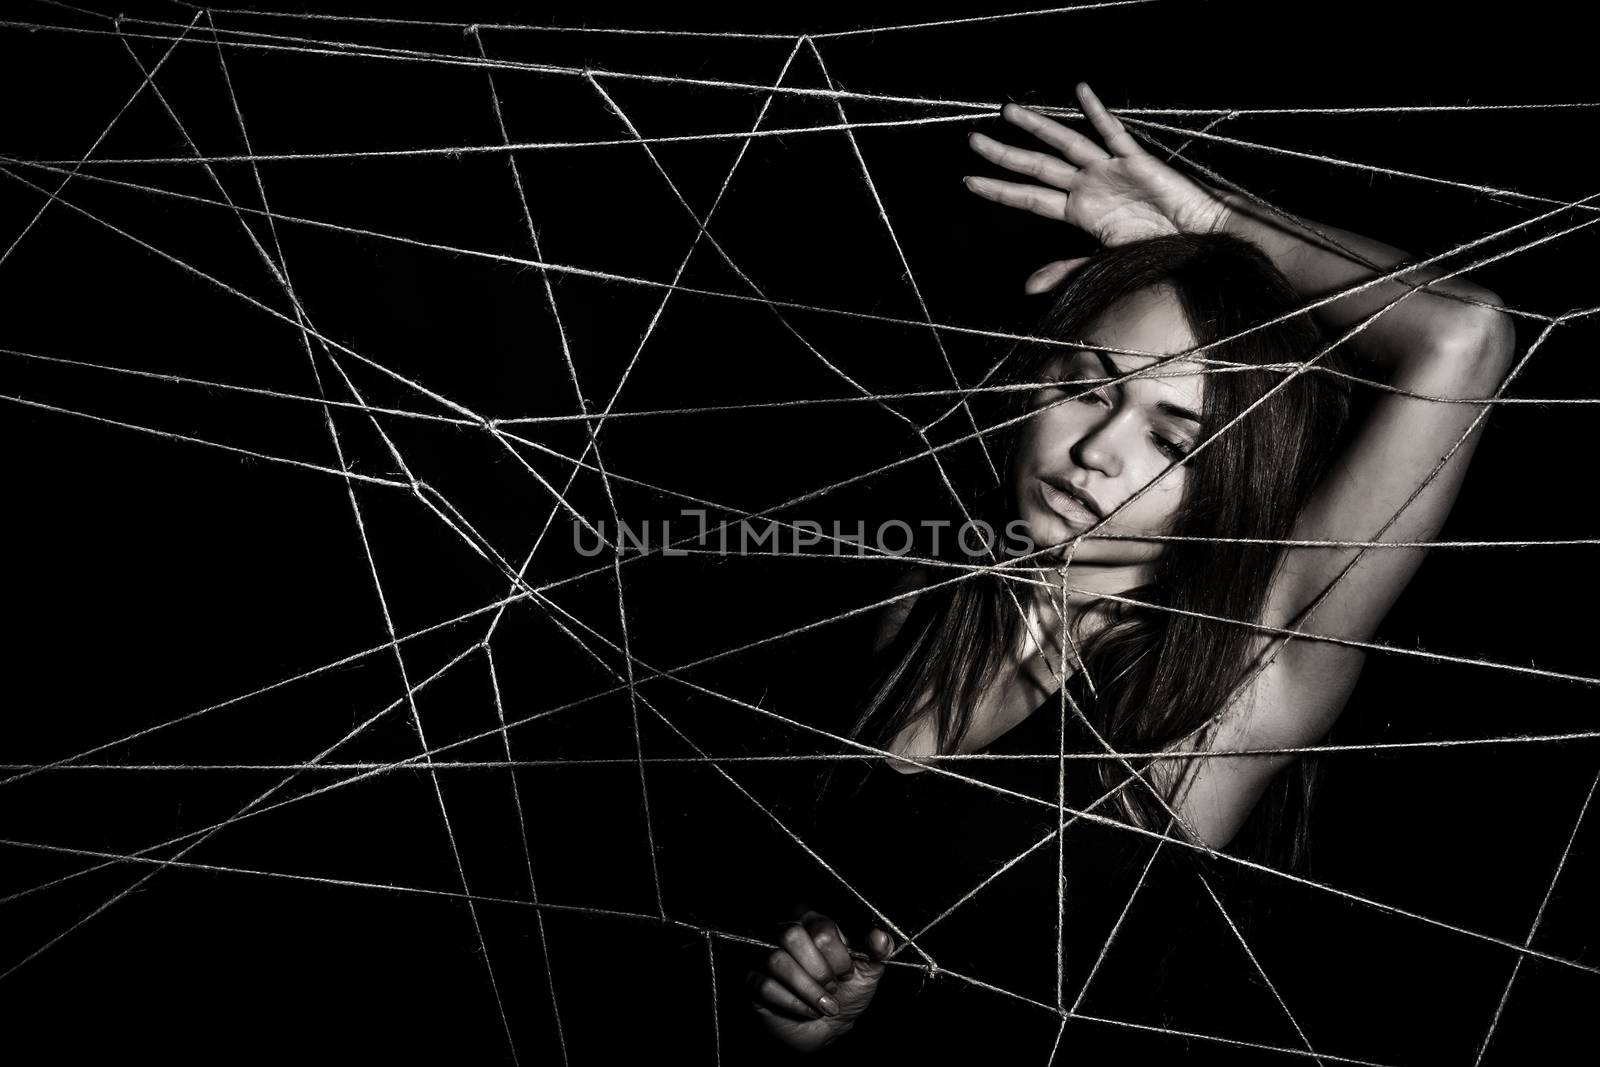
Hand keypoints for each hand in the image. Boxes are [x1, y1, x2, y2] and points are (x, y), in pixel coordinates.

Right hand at [746, 906, 895, 1052]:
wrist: (828, 1027)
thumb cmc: (846, 993)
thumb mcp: (868, 972)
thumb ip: (878, 952)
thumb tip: (881, 938)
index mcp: (814, 922)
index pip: (820, 925)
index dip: (838, 954)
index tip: (848, 972)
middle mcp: (785, 932)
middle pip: (791, 935)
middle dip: (819, 970)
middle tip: (833, 987)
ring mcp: (765, 955)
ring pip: (778, 961)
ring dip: (808, 990)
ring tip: (825, 1004)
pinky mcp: (753, 980)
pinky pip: (766, 986)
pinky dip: (794, 1004)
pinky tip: (808, 1012)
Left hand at [965, 81, 1232, 292]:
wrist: (1195, 244)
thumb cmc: (1154, 253)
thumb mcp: (1104, 265)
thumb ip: (1066, 270)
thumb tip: (1027, 287)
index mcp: (1077, 211)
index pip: (1028, 197)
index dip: (999, 189)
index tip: (968, 180)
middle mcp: (1087, 186)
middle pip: (1037, 166)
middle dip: (1005, 154)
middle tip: (973, 140)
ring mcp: (1109, 170)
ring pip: (1066, 144)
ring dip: (1038, 128)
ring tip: (1008, 112)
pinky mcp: (1135, 160)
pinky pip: (1113, 133)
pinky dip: (1097, 112)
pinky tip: (1080, 91)